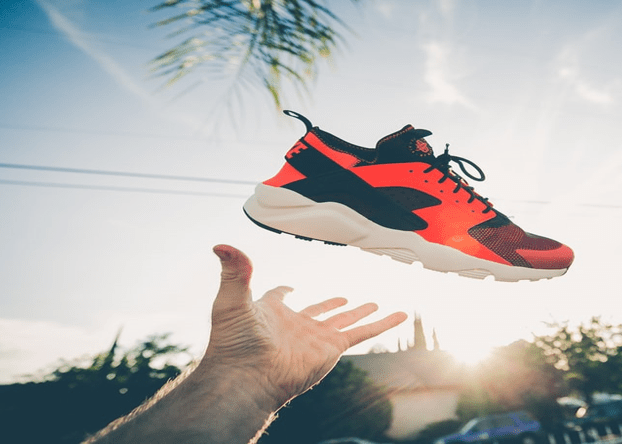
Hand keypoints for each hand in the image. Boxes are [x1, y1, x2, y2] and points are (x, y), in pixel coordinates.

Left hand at [203, 244, 407, 406]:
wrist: (248, 376)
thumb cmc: (234, 343)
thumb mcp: (232, 300)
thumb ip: (234, 271)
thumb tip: (221, 245)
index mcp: (271, 314)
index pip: (279, 299)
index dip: (283, 293)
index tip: (289, 287)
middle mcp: (295, 327)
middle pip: (318, 311)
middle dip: (330, 305)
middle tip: (342, 297)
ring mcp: (316, 338)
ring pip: (345, 321)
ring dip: (360, 312)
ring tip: (374, 303)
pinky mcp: (333, 348)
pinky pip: (364, 332)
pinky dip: (383, 324)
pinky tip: (399, 314)